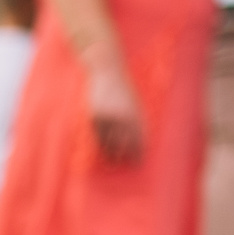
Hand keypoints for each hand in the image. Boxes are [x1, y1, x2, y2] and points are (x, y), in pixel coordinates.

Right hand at [84, 49, 143, 163]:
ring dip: (109, 151)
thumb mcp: (133, 101)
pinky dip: (99, 140)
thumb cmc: (122, 86)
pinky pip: (97, 133)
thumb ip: (134, 119)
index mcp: (135, 114)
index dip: (138, 151)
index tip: (138, 161)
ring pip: (108, 141)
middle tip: (123, 163)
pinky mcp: (95, 115)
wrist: (107, 70)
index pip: (138, 138)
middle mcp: (123, 117)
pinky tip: (100, 146)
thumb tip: (135, 139)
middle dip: (123, 155)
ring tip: (111, 158)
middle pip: (123, 143)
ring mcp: (108, 117)